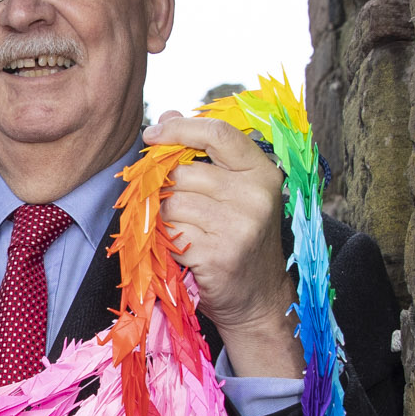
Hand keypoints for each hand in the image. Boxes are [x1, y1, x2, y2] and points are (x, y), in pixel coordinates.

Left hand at [146, 109, 302, 379]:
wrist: (259, 300)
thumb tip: (166, 115)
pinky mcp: (217, 255)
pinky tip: (184, 251)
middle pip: (183, 171)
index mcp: (262, 172)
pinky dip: (166, 241)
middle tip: (176, 208)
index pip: (217, 133)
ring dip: (165, 217)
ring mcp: (238, 227)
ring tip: (184, 232)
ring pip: (171, 203)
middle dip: (166, 187)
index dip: (179, 128)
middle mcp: (255, 196)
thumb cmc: (239, 239)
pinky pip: (169, 233)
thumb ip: (201, 151)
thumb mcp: (232, 191)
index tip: (152, 135)